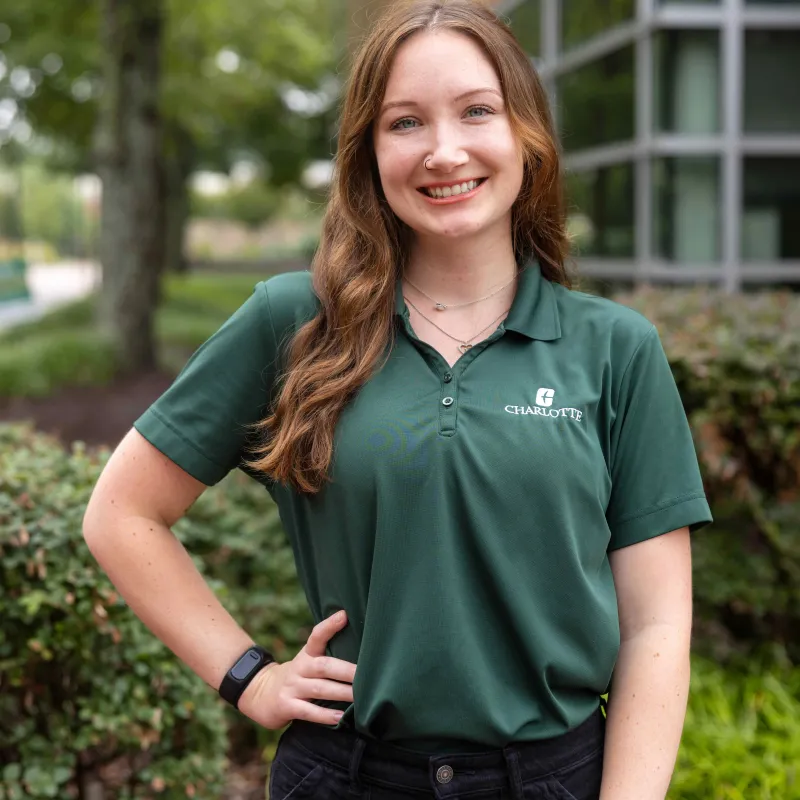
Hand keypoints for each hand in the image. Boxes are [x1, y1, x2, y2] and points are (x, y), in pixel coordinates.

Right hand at [238, 610, 356, 728]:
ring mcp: (292, 687)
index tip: (344, 615)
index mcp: (307, 654)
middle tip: (368, 673)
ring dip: (341, 693)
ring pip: (319, 689)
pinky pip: (308, 711)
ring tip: (360, 696)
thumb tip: (363, 651)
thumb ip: (327, 656)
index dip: (330, 625)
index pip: (317, 636)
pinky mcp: (287, 706)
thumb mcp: (307, 661)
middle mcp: (300, 668)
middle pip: (324, 666)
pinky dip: (325, 715)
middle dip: (346, 670)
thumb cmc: (297, 677)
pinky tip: (340, 718)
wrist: (260, 693)